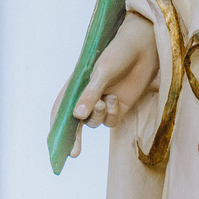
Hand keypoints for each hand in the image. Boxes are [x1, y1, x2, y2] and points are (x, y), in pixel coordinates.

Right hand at [53, 13, 158, 159]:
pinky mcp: (119, 106)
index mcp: (76, 85)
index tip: (55, 143)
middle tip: (74, 151)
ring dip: (98, 115)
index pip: (61, 108)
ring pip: (94, 122)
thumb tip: (78, 116)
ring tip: (105, 100)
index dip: (56, 125)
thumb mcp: (101, 73)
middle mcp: (88, 95)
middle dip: (74, 136)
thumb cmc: (117, 53)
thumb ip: (90, 95)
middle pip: (76, 122)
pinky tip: (116, 100)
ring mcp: (103, 101)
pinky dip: (112, 114)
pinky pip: (111, 121)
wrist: (143, 46)